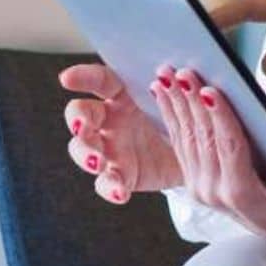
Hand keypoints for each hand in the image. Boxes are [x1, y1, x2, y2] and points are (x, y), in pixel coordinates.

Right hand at [60, 61, 182, 204]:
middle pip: (81, 114)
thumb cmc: (186, 118)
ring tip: (97, 162)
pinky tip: (120, 192)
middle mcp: (111, 120)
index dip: (84, 76)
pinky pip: (106, 182)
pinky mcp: (119, 174)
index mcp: (125, 95)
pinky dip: (111, 188)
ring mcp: (110, 148)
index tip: (68, 78)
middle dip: (77, 119)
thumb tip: (186, 74)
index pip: (101, 81)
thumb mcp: (184, 101)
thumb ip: (179, 88)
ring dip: (86, 154)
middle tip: (83, 126)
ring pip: (83, 149)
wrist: (198, 154)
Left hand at [149, 66, 265, 247]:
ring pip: (186, 138)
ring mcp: (201, 188)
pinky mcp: (194, 181)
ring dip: (175, 104)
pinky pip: (180, 144)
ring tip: (165, 74)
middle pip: (203, 139)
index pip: (231, 149)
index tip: (212, 91)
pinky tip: (162, 94)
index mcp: (244, 195)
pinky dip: (171, 116)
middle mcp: (216, 193)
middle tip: (181, 70)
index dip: (221, 119)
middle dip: (191, 102)